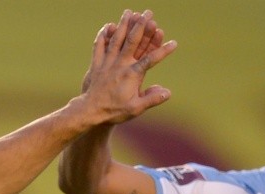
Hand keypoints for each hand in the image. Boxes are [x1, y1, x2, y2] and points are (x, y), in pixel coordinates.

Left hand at [82, 9, 176, 124]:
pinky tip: (107, 26)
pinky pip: (99, 46)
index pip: (151, 59)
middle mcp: (120, 64)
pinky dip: (103, 35)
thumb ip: (152, 99)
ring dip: (123, 24)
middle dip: (141, 26)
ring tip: (129, 12)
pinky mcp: (97, 64)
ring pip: (116, 39)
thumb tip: (168, 92)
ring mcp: (107, 62)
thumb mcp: (136, 108)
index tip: (174, 43)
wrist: (90, 111)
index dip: (163, 51)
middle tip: (148, 13)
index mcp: (132, 74)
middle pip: (132, 41)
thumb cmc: (114, 111)